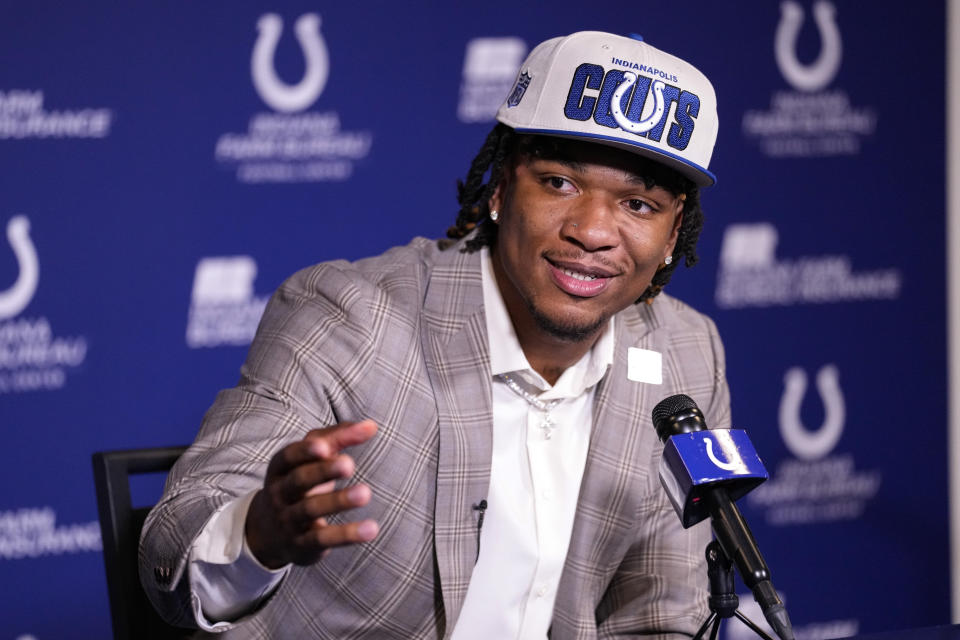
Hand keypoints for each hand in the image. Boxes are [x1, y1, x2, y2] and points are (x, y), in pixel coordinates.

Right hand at [245, 420, 378, 568]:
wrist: (268, 532)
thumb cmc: (299, 482)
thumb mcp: (311, 459)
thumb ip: (338, 438)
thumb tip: (371, 426)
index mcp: (280, 468)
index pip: (290, 456)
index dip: (305, 451)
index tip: (325, 446)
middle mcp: (280, 493)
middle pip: (299, 480)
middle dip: (323, 472)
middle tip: (349, 465)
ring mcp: (288, 520)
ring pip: (310, 509)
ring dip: (339, 501)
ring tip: (365, 493)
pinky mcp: (301, 545)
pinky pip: (322, 539)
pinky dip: (346, 535)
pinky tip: (371, 529)